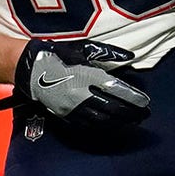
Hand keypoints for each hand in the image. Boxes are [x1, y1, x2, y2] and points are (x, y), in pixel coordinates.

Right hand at [0, 39, 150, 126]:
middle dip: (130, 112)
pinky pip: (88, 125)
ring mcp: (73, 107)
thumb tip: (128, 56)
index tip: (145, 102)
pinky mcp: (65, 115)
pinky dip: (103, 126)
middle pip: (112, 108)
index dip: (132, 97)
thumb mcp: (84, 49)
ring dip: (119, 122)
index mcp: (87, 76)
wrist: (29, 68)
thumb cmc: (58, 55)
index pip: (116, 90)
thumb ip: (107, 53)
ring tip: (133, 121)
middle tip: (145, 114)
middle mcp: (81, 95)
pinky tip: (112, 125)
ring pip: (101, 120)